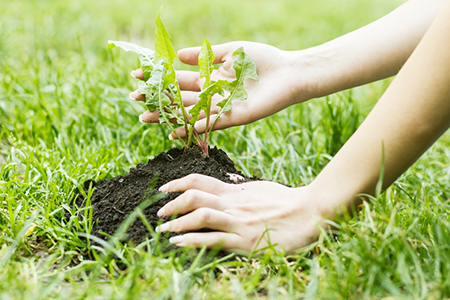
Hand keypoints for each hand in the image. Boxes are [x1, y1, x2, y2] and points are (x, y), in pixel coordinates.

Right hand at [130, 41, 314, 137]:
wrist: (288, 73)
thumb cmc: (262, 59)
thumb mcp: (230, 51)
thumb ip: (205, 55)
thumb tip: (178, 55)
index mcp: (210, 76)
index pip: (178, 78)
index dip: (159, 77)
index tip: (137, 75)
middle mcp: (211, 93)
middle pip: (179, 97)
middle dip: (157, 97)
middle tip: (134, 98)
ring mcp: (220, 107)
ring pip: (188, 112)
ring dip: (166, 115)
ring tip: (144, 116)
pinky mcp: (232, 118)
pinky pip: (207, 124)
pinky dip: (190, 128)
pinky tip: (173, 131)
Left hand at [155, 174, 327, 253]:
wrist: (310, 212)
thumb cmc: (286, 200)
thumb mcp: (259, 187)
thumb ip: (238, 185)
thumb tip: (225, 177)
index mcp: (234, 191)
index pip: (199, 181)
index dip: (177, 184)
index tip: (163, 190)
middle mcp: (232, 204)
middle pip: (194, 197)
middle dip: (171, 205)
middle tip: (159, 213)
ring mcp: (238, 222)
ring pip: (199, 217)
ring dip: (177, 223)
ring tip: (163, 230)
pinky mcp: (245, 241)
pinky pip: (213, 240)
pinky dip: (192, 241)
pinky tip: (178, 244)